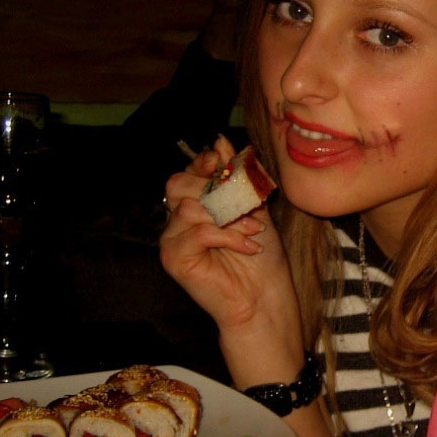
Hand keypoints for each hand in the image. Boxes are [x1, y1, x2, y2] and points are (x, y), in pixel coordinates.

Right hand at [159, 135, 297, 337]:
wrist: (264, 296)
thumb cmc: (261, 255)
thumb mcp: (253, 207)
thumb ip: (235, 175)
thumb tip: (219, 140)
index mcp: (195, 204)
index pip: (188, 172)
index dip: (206, 164)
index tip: (228, 165)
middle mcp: (177, 220)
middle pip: (179, 184)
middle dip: (218, 192)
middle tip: (247, 209)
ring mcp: (172, 239)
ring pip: (188, 207)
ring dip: (228, 217)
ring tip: (252, 234)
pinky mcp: (173, 258)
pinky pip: (197, 232)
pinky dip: (227, 237)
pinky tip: (247, 247)